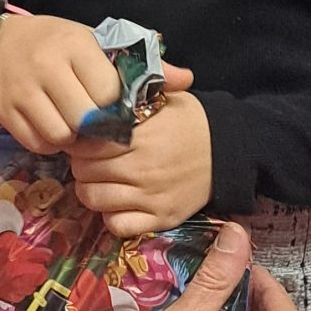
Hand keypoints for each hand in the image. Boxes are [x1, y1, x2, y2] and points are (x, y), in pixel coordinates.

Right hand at [0, 13, 191, 153]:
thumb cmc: (57, 43)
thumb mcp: (97, 45)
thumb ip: (143, 66)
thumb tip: (187, 80)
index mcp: (75, 46)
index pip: (108, 91)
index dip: (116, 106)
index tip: (114, 105)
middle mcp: (46, 67)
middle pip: (85, 118)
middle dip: (96, 127)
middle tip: (97, 123)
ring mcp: (22, 90)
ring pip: (61, 135)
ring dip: (73, 139)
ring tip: (75, 126)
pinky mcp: (5, 111)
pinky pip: (37, 143)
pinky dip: (50, 143)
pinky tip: (54, 128)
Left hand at [70, 93, 213, 234]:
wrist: (229, 152)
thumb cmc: (192, 122)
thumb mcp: (166, 97)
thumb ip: (133, 92)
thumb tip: (102, 85)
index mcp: (142, 135)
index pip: (88, 143)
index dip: (80, 140)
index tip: (84, 138)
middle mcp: (144, 168)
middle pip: (85, 171)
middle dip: (82, 163)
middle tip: (91, 159)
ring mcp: (152, 197)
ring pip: (94, 199)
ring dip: (91, 189)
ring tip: (101, 180)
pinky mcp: (161, 218)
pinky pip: (118, 225)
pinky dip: (111, 216)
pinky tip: (118, 203)